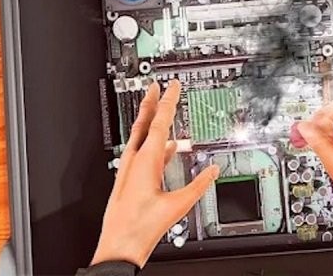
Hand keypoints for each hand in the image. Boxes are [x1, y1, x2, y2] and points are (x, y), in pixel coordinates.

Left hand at [91, 80, 219, 267]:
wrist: (120, 246)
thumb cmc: (140, 227)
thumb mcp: (178, 205)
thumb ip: (198, 186)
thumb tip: (212, 172)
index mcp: (145, 161)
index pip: (158, 122)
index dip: (167, 101)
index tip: (170, 86)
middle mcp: (134, 161)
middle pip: (143, 124)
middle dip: (150, 103)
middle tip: (154, 86)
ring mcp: (129, 170)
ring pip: (141, 138)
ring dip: (150, 122)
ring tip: (160, 111)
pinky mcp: (130, 180)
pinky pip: (142, 155)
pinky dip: (154, 146)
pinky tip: (166, 148)